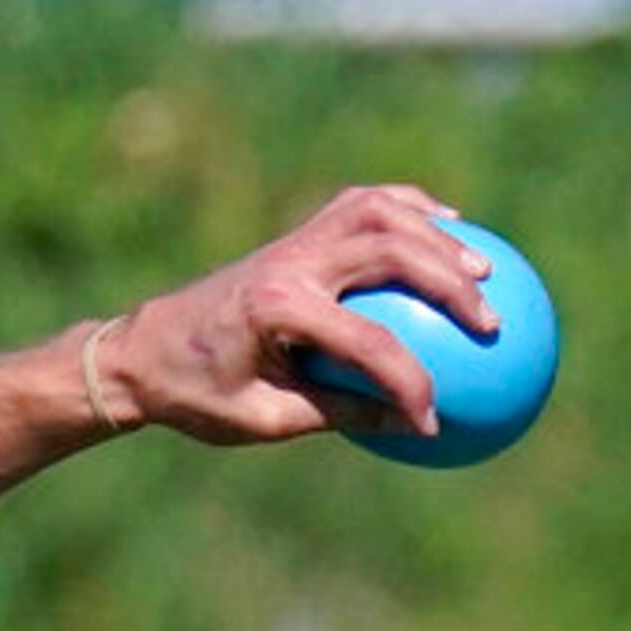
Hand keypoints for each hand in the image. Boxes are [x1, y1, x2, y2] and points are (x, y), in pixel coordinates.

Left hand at [95, 183, 497, 448]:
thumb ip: (337, 414)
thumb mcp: (259, 421)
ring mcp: (290, 241)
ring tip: (483, 269)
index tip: (433, 419)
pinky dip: (408, 210)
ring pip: (380, 213)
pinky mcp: (293, 236)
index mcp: (275, 310)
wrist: (139, 351)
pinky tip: (448, 232)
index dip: (409, 383)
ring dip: (437, 236)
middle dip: (449, 285)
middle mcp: (287, 264)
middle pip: (389, 253)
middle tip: (492, 323)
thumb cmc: (195, 395)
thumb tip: (414, 424)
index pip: (366, 341)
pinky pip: (361, 206)